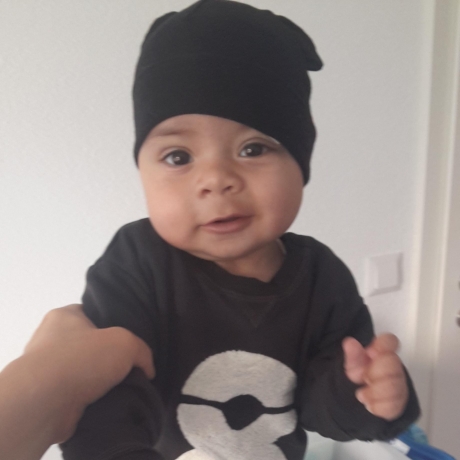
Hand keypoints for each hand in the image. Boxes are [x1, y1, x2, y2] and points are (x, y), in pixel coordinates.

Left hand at [23, 304, 154, 441]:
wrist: (45, 403)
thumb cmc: (82, 358)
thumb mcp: (125, 342)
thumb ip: (142, 350)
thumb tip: (148, 370)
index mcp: (64, 316)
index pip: (93, 314)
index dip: (114, 324)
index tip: (132, 337)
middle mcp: (51, 340)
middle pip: (91, 344)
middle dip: (110, 356)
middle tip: (133, 364)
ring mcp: (47, 369)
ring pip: (86, 371)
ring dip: (102, 381)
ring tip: (126, 386)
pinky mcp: (49, 396)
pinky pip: (79, 393)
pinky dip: (93, 398)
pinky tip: (111, 401)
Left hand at [342, 333, 407, 420]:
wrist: (356, 403)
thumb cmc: (356, 378)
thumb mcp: (351, 366)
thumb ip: (352, 355)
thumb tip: (350, 342)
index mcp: (381, 353)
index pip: (390, 341)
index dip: (383, 345)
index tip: (370, 353)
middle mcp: (393, 367)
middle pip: (393, 363)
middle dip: (375, 372)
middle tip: (365, 378)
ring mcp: (398, 385)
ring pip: (395, 386)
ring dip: (375, 392)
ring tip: (362, 395)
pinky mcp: (398, 404)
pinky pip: (393, 406)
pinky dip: (378, 406)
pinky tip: (369, 405)